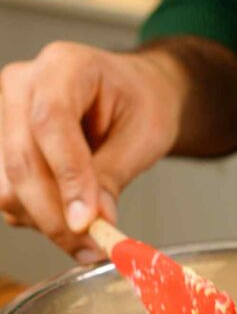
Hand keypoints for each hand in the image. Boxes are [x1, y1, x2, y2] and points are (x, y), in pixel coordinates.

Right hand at [0, 42, 184, 260]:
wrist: (132, 96)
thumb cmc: (141, 104)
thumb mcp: (144, 136)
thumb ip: (113, 176)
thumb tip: (93, 224)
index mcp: (64, 65)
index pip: (51, 122)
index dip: (67, 177)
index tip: (87, 222)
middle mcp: (22, 85)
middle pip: (22, 160)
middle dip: (56, 216)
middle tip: (93, 248)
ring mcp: (4, 116)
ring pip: (8, 185)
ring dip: (46, 221)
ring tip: (88, 236)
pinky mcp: (0, 147)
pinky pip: (8, 194)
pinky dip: (38, 218)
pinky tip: (69, 217)